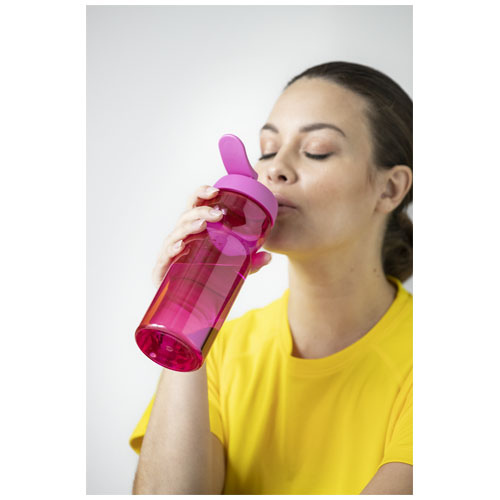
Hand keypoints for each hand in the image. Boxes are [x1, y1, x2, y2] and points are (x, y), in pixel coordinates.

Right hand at [152, 185, 272, 287]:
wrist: (188, 309)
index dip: (202, 194)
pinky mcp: (162, 270)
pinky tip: (181, 247)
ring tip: (203, 225)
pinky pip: (165, 257)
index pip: (196, 206)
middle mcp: (181, 238)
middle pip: (186, 216)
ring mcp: (170, 253)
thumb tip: (269, 256)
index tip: (216, 190)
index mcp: (195, 231)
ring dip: (189, 226)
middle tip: (217, 214)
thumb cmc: (205, 280)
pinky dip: (173, 249)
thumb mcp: (233, 269)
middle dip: (200, 210)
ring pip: (176, 233)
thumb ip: (250, 263)